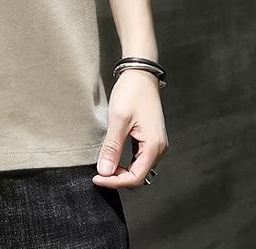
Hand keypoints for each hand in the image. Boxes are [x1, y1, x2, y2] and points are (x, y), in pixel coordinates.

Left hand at [92, 69, 168, 188]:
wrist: (140, 74)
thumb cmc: (131, 93)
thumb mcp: (118, 119)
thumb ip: (112, 147)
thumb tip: (105, 171)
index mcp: (154, 146)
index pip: (136, 177)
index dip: (116, 182)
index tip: (97, 178)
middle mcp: (159, 148)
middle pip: (139, 175)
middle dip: (118, 178)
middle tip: (97, 174)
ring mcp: (156, 143)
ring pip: (139, 168)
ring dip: (122, 171)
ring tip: (103, 166)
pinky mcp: (151, 138)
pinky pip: (140, 158)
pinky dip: (126, 163)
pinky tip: (113, 158)